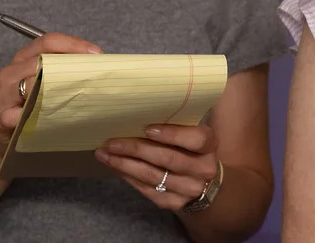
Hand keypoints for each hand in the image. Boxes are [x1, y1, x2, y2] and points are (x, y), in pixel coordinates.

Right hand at [0, 32, 102, 155]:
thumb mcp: (48, 85)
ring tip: (72, 97)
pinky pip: (8, 115)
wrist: (7, 138)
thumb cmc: (34, 107)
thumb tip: (97, 63)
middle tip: (91, 76)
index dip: (73, 44)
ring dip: (50, 90)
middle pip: (39, 61)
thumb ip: (65, 71)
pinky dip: (20, 116)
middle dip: (67, 67)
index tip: (96, 54)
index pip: (48, 42)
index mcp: (24, 59)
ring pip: (26, 85)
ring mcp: (3, 96)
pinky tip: (33, 119)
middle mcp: (11, 73)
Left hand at [96, 124, 220, 211]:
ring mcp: (189, 189)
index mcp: (209, 146)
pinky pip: (147, 189)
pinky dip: (128, 177)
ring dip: (125, 164)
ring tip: (105, 154)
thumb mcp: (192, 134)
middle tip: (112, 142)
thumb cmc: (191, 149)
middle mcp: (203, 169)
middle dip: (136, 149)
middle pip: (167, 159)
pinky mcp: (174, 202)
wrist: (204, 184)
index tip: (147, 128)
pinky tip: (115, 166)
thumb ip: (175, 124)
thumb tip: (137, 113)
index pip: (195, 140)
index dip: (172, 134)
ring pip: (152, 176)